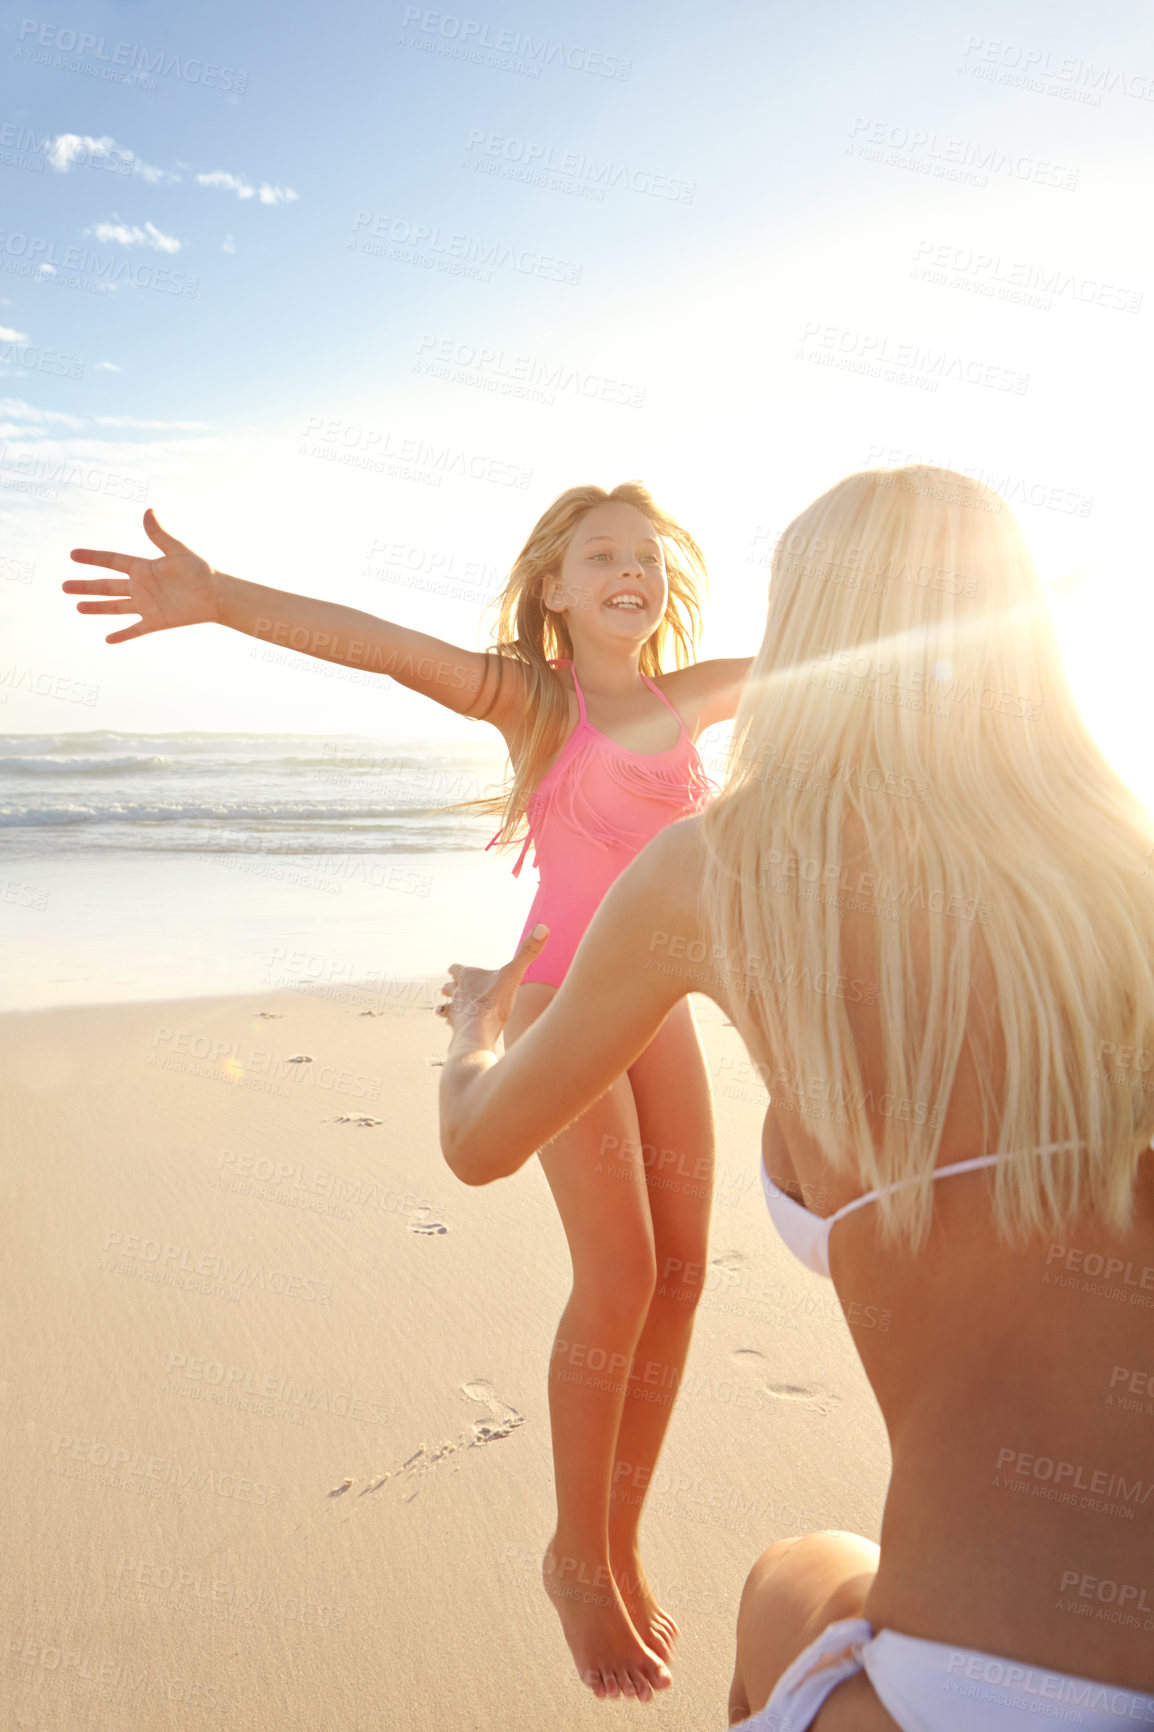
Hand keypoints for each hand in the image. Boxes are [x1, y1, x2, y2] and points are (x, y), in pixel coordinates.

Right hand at [64, 508, 219, 642]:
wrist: (217, 595)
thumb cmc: (199, 571)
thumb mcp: (177, 551)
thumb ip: (159, 535)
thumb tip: (148, 511)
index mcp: (143, 567)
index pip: (112, 561)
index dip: (93, 558)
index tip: (73, 554)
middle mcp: (141, 586)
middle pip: (107, 586)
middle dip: (85, 586)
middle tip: (64, 587)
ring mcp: (147, 605)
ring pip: (115, 606)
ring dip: (97, 607)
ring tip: (77, 607)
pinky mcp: (156, 621)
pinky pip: (135, 629)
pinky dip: (122, 635)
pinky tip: (108, 639)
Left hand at [436, 925, 548, 1039]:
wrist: (478, 1032)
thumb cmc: (494, 1003)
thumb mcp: (514, 975)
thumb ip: (527, 953)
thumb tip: (543, 927)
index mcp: (468, 977)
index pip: (457, 969)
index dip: (457, 969)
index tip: (454, 969)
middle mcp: (458, 993)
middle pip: (449, 987)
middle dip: (449, 987)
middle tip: (444, 988)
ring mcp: (455, 1011)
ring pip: (445, 1006)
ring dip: (445, 1006)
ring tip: (440, 1009)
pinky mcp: (456, 1028)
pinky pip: (451, 1025)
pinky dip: (452, 1025)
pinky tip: (454, 1028)